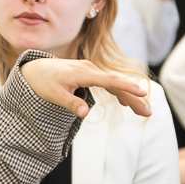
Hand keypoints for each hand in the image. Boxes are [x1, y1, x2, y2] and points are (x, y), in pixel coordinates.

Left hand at [20, 57, 149, 117]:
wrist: (36, 70)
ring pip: (115, 84)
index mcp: (83, 73)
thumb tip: (84, 113)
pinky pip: (109, 83)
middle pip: (117, 83)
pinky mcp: (91, 75)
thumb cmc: (44, 82)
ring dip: (130, 97)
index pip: (109, 80)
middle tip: (148, 112)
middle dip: (134, 97)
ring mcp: (92, 71)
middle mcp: (91, 69)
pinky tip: (127, 104)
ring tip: (144, 112)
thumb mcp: (53, 95)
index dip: (126, 86)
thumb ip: (70, 103)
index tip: (141, 92)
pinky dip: (119, 92)